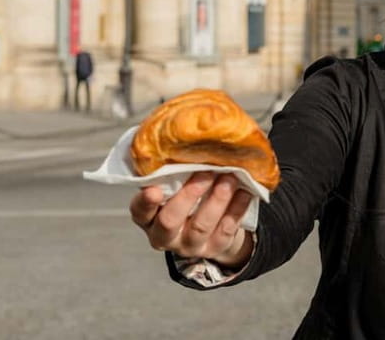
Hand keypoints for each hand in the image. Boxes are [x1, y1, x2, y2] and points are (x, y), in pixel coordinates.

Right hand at [129, 172, 254, 267]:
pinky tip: (244, 192)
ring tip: (230, 177)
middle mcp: (164, 235)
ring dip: (217, 199)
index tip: (154, 190)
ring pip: (201, 226)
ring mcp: (189, 244)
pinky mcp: (214, 248)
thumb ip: (173, 171)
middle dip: (189, 195)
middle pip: (170, 221)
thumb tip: (185, 136)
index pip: (140, 212)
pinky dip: (237, 209)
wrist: (210, 227)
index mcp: (148, 217)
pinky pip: (226, 230)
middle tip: (206, 172)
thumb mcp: (174, 186)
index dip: (145, 202)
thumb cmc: (186, 197)